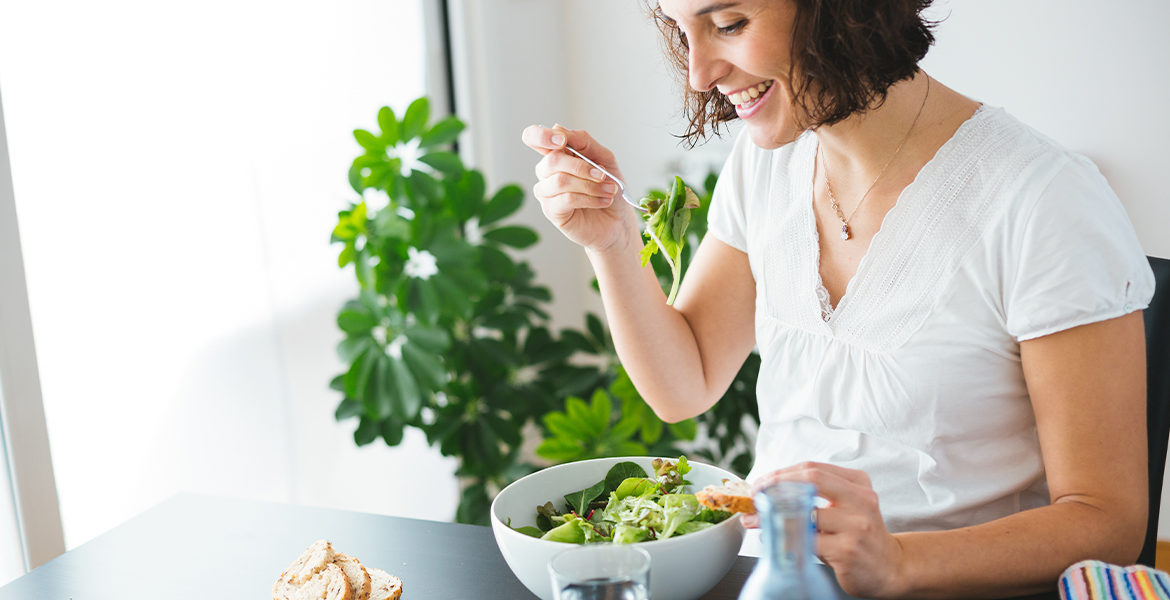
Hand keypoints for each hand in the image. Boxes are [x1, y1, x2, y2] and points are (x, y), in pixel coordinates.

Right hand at [520, 124, 640, 252]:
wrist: (618, 220)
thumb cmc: (609, 187)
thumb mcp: (604, 158)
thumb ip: (583, 141)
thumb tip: (557, 127)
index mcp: (557, 154)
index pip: (533, 137)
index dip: (541, 136)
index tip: (561, 141)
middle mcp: (547, 172)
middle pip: (552, 161)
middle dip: (582, 167)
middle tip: (603, 175)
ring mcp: (546, 192)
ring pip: (560, 181)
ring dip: (591, 185)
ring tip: (609, 190)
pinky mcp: (551, 211)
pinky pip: (566, 199)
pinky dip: (590, 198)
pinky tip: (603, 201)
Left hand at [749, 462, 906, 598]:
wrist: (891, 568)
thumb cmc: (860, 535)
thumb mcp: (846, 507)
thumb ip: (817, 495)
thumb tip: (770, 492)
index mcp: (858, 483)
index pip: (812, 468)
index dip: (781, 474)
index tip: (761, 483)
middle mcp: (861, 500)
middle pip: (810, 479)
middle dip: (775, 486)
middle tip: (755, 496)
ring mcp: (856, 525)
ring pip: (805, 513)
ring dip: (774, 517)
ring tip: (757, 521)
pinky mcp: (847, 550)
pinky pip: (808, 541)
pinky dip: (787, 539)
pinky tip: (776, 540)